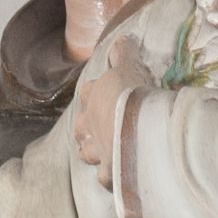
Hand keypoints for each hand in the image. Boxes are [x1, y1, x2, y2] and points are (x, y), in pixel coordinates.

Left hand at [71, 30, 152, 177]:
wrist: (136, 126)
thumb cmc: (130, 93)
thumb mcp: (128, 67)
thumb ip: (124, 55)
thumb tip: (122, 39)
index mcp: (93, 97)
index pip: (88, 93)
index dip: (95, 94)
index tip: (105, 93)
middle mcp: (89, 125)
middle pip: (80, 127)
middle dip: (86, 128)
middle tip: (100, 128)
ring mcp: (97, 150)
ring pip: (86, 153)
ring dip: (93, 152)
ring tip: (106, 153)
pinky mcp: (110, 172)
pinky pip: (107, 178)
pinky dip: (114, 177)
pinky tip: (122, 177)